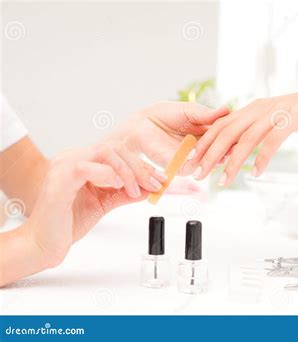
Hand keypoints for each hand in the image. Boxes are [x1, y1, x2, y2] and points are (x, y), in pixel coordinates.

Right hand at [26, 143, 156, 265]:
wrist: (43, 244)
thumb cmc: (67, 222)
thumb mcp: (104, 203)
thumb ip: (125, 193)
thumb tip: (148, 188)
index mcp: (83, 161)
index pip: (118, 152)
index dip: (142, 164)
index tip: (160, 179)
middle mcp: (72, 159)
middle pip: (115, 148)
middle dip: (140, 166)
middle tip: (154, 184)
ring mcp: (64, 167)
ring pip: (104, 152)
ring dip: (127, 171)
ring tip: (134, 190)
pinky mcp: (59, 181)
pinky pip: (85, 167)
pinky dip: (106, 174)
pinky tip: (117, 186)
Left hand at [106, 102, 228, 176]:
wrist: (142, 124)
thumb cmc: (165, 115)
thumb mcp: (189, 111)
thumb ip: (205, 114)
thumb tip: (226, 109)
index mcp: (207, 132)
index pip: (224, 136)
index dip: (232, 134)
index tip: (241, 130)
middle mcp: (203, 147)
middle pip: (220, 151)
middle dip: (227, 148)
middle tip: (234, 143)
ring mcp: (193, 159)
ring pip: (208, 162)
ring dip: (214, 157)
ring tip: (219, 151)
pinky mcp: (180, 167)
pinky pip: (192, 167)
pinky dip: (196, 162)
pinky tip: (198, 154)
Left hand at [192, 84, 297, 185]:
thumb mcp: (274, 121)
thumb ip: (256, 131)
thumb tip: (238, 150)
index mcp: (252, 108)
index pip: (221, 126)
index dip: (205, 143)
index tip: (193, 161)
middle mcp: (259, 108)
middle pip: (227, 131)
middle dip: (210, 154)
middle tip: (199, 174)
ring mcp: (275, 113)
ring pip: (246, 138)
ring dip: (232, 162)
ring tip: (223, 181)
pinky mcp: (291, 119)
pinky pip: (272, 141)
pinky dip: (262, 158)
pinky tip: (256, 173)